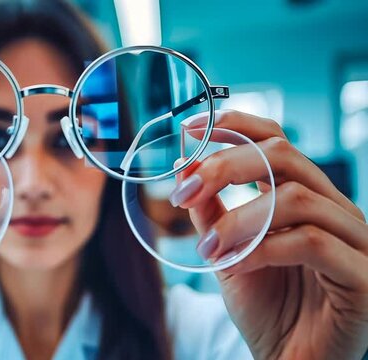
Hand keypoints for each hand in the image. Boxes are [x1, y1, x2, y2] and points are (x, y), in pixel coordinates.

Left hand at [174, 110, 367, 358]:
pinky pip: (314, 244)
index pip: (276, 140)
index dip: (236, 126)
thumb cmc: (266, 308)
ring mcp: (354, 239)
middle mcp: (333, 209)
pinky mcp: (364, 277)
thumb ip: (211, 213)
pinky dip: (264, 249)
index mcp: (303, 197)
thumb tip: (186, 169)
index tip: (190, 128)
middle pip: (284, 156)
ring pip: (297, 199)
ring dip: (239, 220)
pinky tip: (235, 265)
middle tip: (183, 192)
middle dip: (225, 167)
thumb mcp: (227, 253)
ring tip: (207, 248)